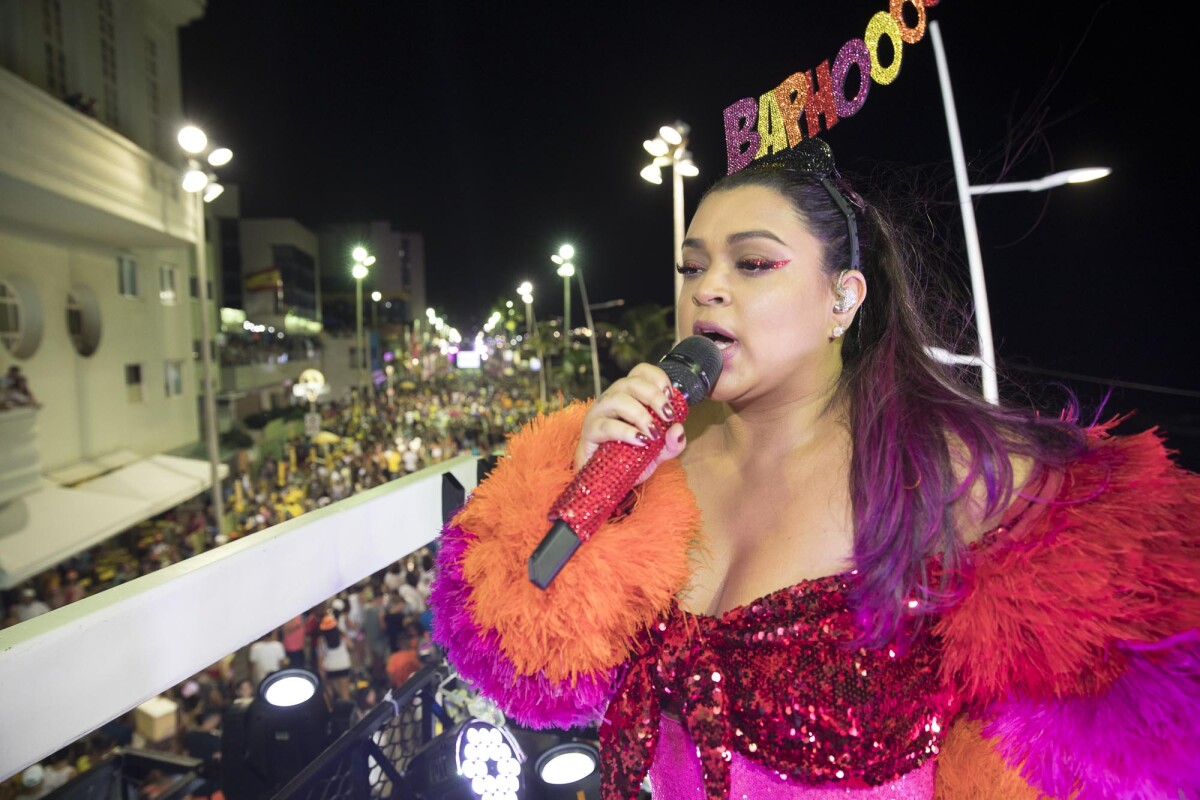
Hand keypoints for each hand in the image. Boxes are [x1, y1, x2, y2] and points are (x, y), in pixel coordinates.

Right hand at [575, 363, 686, 484]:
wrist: (607, 482)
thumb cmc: (630, 459)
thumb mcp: (659, 452)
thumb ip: (672, 442)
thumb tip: (678, 429)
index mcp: (629, 396)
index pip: (640, 372)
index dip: (657, 377)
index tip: (671, 394)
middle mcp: (612, 399)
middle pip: (631, 383)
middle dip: (654, 397)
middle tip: (668, 415)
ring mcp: (598, 413)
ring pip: (618, 400)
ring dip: (640, 414)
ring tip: (654, 433)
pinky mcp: (590, 432)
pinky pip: (607, 426)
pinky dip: (626, 432)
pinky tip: (641, 441)